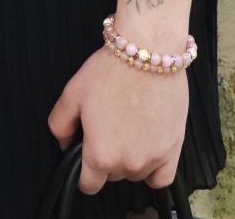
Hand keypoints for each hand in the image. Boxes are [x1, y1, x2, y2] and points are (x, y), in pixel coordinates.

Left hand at [48, 48, 186, 195]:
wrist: (148, 50)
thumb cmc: (111, 69)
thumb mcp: (73, 93)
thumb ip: (60, 124)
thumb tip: (64, 143)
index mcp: (100, 154)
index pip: (88, 185)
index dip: (84, 171)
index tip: (86, 156)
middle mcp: (127, 163)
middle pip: (112, 175)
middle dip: (108, 157)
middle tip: (109, 127)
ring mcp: (153, 158)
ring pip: (135, 174)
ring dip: (130, 159)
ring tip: (129, 126)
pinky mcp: (174, 149)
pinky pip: (162, 178)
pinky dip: (154, 170)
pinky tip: (147, 150)